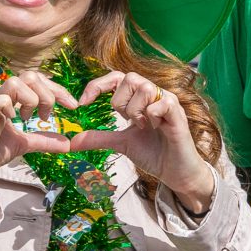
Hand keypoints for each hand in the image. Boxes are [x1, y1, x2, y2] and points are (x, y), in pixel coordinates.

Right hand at [0, 66, 75, 197]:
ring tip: (30, 118)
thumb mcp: (24, 144)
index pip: (38, 81)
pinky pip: (0, 99)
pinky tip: (13, 122)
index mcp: (11, 97)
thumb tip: (68, 143)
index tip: (73, 106)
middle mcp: (0, 93)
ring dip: (31, 100)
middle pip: (30, 75)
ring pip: (16, 81)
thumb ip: (43, 140)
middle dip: (48, 94)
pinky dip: (11, 109)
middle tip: (48, 116)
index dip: (58, 90)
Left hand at [69, 70, 216, 214]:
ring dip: (136, 110)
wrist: (174, 172)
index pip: (115, 78)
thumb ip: (98, 138)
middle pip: (129, 78)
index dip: (98, 85)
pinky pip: (162, 102)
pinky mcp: (178, 113)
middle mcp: (153, 95)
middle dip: (120, 101)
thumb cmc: (153, 153)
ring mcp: (167, 101)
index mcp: (138, 98)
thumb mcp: (120, 144)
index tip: (83, 102)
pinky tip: (156, 128)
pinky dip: (153, 115)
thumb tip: (72, 141)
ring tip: (142, 126)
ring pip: (144, 87)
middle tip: (127, 121)